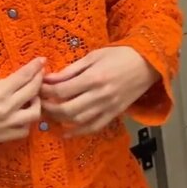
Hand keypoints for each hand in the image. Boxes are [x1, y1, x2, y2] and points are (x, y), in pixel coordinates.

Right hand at [0, 57, 44, 148]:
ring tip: (30, 99)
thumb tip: (10, 84)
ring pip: (34, 113)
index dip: (35, 67)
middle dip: (38, 80)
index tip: (42, 61)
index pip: (24, 76)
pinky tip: (21, 117)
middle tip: (40, 75)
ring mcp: (6, 124)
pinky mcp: (2, 137)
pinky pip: (23, 131)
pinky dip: (25, 123)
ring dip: (35, 103)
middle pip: (33, 92)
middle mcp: (6, 108)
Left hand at [41, 46, 157, 136]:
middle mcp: (99, 96)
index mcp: (93, 78)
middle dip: (49, 108)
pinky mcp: (114, 114)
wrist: (147, 63)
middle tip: (40, 102)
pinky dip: (78, 132)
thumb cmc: (119, 55)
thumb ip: (71, 70)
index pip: (61, 90)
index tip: (38, 87)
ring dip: (60, 120)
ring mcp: (107, 107)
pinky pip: (94, 127)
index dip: (46, 91)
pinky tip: (66, 132)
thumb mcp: (93, 56)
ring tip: (50, 113)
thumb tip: (49, 78)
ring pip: (78, 121)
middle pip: (67, 109)